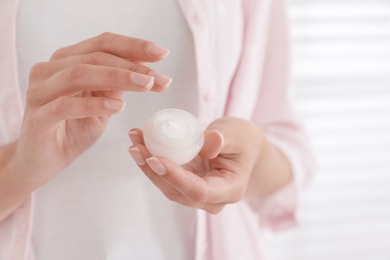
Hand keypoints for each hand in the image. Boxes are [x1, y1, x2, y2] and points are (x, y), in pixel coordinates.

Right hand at [8, 32, 171, 189]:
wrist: (43, 161)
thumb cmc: (74, 129)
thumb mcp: (103, 103)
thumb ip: (117, 85)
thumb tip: (149, 70)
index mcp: (67, 61)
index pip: (102, 44)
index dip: (133, 46)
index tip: (162, 54)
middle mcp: (50, 70)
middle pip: (95, 56)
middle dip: (132, 66)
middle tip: (160, 78)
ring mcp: (40, 92)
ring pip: (80, 74)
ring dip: (117, 77)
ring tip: (146, 85)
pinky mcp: (37, 117)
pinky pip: (65, 105)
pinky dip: (94, 104)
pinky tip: (118, 107)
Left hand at [128, 117, 263, 212]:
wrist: (243, 148)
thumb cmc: (242, 140)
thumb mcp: (236, 133)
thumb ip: (223, 138)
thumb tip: (209, 143)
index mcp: (230, 189)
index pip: (199, 190)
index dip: (175, 177)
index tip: (155, 158)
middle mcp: (212, 199)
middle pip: (177, 191)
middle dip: (153, 170)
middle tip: (135, 146)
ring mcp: (197, 195)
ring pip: (167, 186)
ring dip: (147, 165)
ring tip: (134, 141)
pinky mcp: (186, 185)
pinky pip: (166, 177)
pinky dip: (151, 161)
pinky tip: (140, 144)